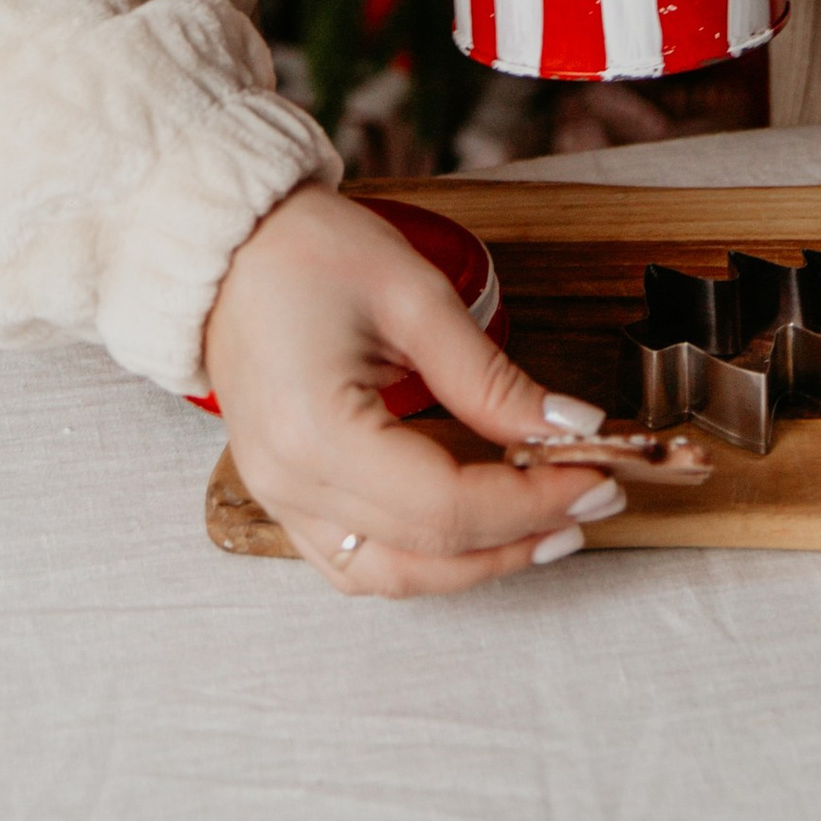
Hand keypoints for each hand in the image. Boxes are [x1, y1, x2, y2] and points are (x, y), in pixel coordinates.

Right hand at [202, 183, 620, 596]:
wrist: (227, 244)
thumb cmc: (306, 252)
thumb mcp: (413, 296)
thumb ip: (490, 376)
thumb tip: (568, 426)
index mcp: (317, 434)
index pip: (446, 505)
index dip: (531, 499)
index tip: (593, 472)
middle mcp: (290, 487)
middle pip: (426, 551)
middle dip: (520, 533)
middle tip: (591, 496)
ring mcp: (281, 500)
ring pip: (392, 576)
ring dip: (475, 563)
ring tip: (546, 526)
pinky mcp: (286, 496)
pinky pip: (358, 561)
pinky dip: (425, 558)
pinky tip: (476, 529)